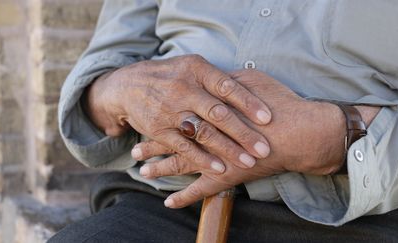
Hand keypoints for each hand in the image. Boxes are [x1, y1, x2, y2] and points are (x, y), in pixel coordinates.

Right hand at [83, 55, 271, 174]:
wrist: (128, 85)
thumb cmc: (170, 75)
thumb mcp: (192, 66)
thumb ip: (217, 77)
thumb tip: (251, 87)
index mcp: (196, 69)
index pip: (227, 86)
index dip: (249, 102)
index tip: (268, 118)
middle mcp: (183, 89)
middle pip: (218, 113)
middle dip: (243, 132)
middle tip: (264, 148)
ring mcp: (170, 110)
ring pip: (203, 132)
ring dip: (227, 149)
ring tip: (248, 162)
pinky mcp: (159, 130)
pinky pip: (184, 147)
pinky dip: (203, 159)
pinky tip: (220, 168)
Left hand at [135, 69, 349, 207]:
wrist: (300, 131)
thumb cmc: (277, 104)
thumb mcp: (250, 82)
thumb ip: (225, 83)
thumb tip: (211, 82)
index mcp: (209, 112)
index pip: (177, 117)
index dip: (160, 120)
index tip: (144, 122)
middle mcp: (206, 137)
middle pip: (173, 142)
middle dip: (153, 146)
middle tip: (134, 150)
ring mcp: (213, 159)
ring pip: (180, 165)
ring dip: (160, 169)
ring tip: (143, 171)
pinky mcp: (225, 177)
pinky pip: (200, 191)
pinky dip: (184, 198)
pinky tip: (168, 203)